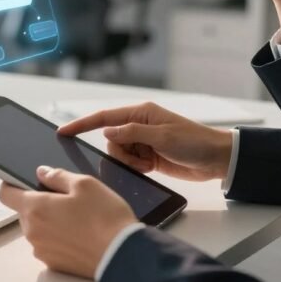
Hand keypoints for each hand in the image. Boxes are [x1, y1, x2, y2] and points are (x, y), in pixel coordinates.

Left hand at [0, 166, 136, 278]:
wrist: (122, 256)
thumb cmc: (105, 218)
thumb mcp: (85, 184)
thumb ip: (58, 175)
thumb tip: (42, 172)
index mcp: (35, 208)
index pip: (5, 194)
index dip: (11, 185)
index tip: (20, 182)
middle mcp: (32, 231)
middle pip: (25, 212)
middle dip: (39, 205)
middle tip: (66, 200)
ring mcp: (42, 250)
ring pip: (37, 230)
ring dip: (49, 223)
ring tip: (77, 220)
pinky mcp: (53, 264)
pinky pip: (49, 246)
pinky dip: (59, 240)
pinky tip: (80, 236)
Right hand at [57, 101, 232, 181]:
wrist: (217, 159)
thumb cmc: (194, 142)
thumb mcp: (162, 136)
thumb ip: (132, 133)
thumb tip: (106, 132)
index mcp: (141, 113)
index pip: (104, 118)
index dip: (82, 124)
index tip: (63, 132)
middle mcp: (139, 125)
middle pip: (110, 141)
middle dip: (121, 153)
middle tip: (141, 159)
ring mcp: (143, 141)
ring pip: (119, 154)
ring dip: (130, 163)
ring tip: (150, 164)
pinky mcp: (148, 157)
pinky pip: (130, 164)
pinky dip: (137, 168)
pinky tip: (152, 168)